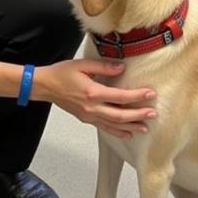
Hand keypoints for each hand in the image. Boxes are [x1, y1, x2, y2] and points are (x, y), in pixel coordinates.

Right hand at [35, 59, 156, 139]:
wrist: (44, 86)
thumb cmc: (61, 73)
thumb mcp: (82, 65)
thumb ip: (103, 67)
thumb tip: (121, 68)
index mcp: (92, 92)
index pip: (120, 97)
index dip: (137, 96)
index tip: (150, 94)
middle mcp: (92, 107)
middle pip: (120, 115)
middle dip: (138, 115)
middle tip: (153, 113)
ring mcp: (88, 115)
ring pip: (114, 125)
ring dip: (131, 126)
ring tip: (145, 127)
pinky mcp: (85, 119)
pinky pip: (104, 127)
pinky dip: (117, 131)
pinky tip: (127, 133)